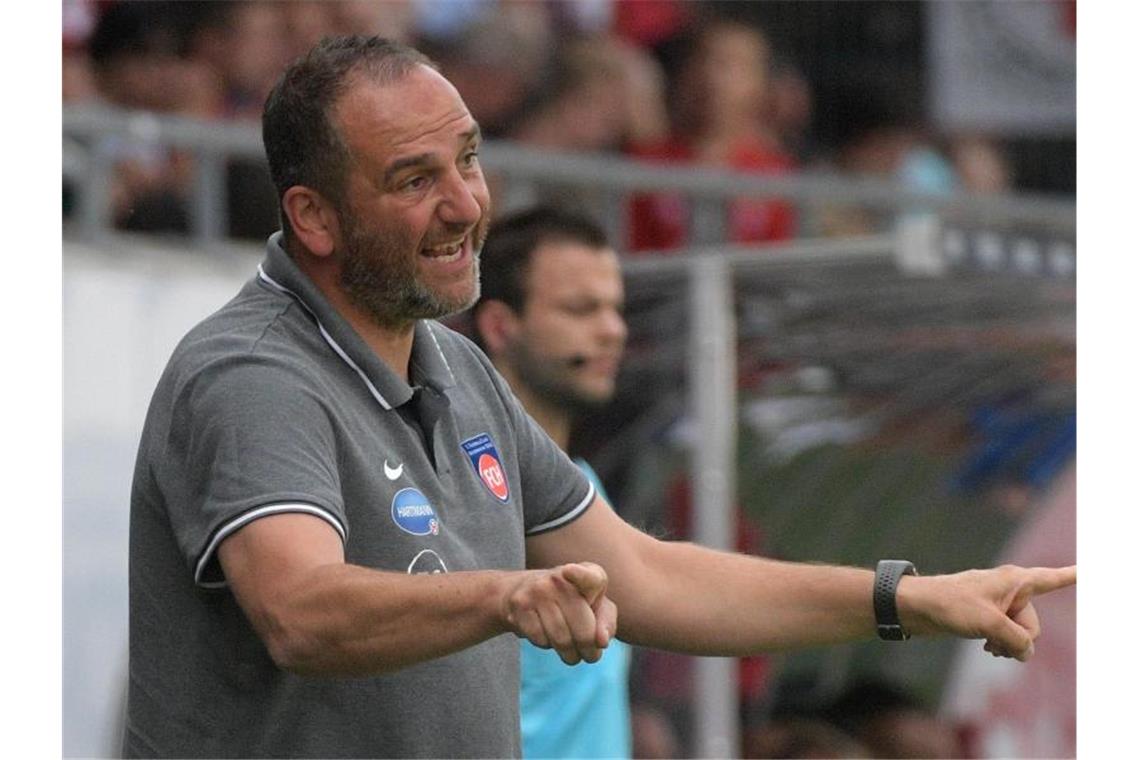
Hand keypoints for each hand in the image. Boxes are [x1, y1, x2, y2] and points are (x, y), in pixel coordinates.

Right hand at [501, 562, 617, 664]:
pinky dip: (547, 645)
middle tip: (590, 656)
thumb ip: (606, 623)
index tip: (569, 571)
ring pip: (561, 640)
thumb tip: (602, 641)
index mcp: (588, 572)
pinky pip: (540, 640)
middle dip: (589, 651)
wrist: (525, 590)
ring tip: (570, 651)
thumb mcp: (596, 608)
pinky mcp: (519, 604)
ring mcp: (537, 590)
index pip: (587, 576)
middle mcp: (560, 578)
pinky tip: (547, 634)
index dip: (579, 574)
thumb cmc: (572, 603)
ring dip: (569, 654)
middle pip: (583, 631)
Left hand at [899, 564, 1075, 660]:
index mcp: (1014, 581)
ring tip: (988, 646)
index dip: (1071, 576)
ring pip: (1020, 634)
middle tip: (994, 638)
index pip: (1051, 579)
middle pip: (1032, 624)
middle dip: (1019, 638)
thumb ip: (1016, 639)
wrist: (917, 607)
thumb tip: (1025, 652)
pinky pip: (1007, 636)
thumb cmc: (950, 605)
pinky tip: (988, 649)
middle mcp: (1010, 590)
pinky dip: (1001, 645)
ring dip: (1008, 645)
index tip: (1090, 570)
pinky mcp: (987, 617)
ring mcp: (998, 604)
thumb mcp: (989, 623)